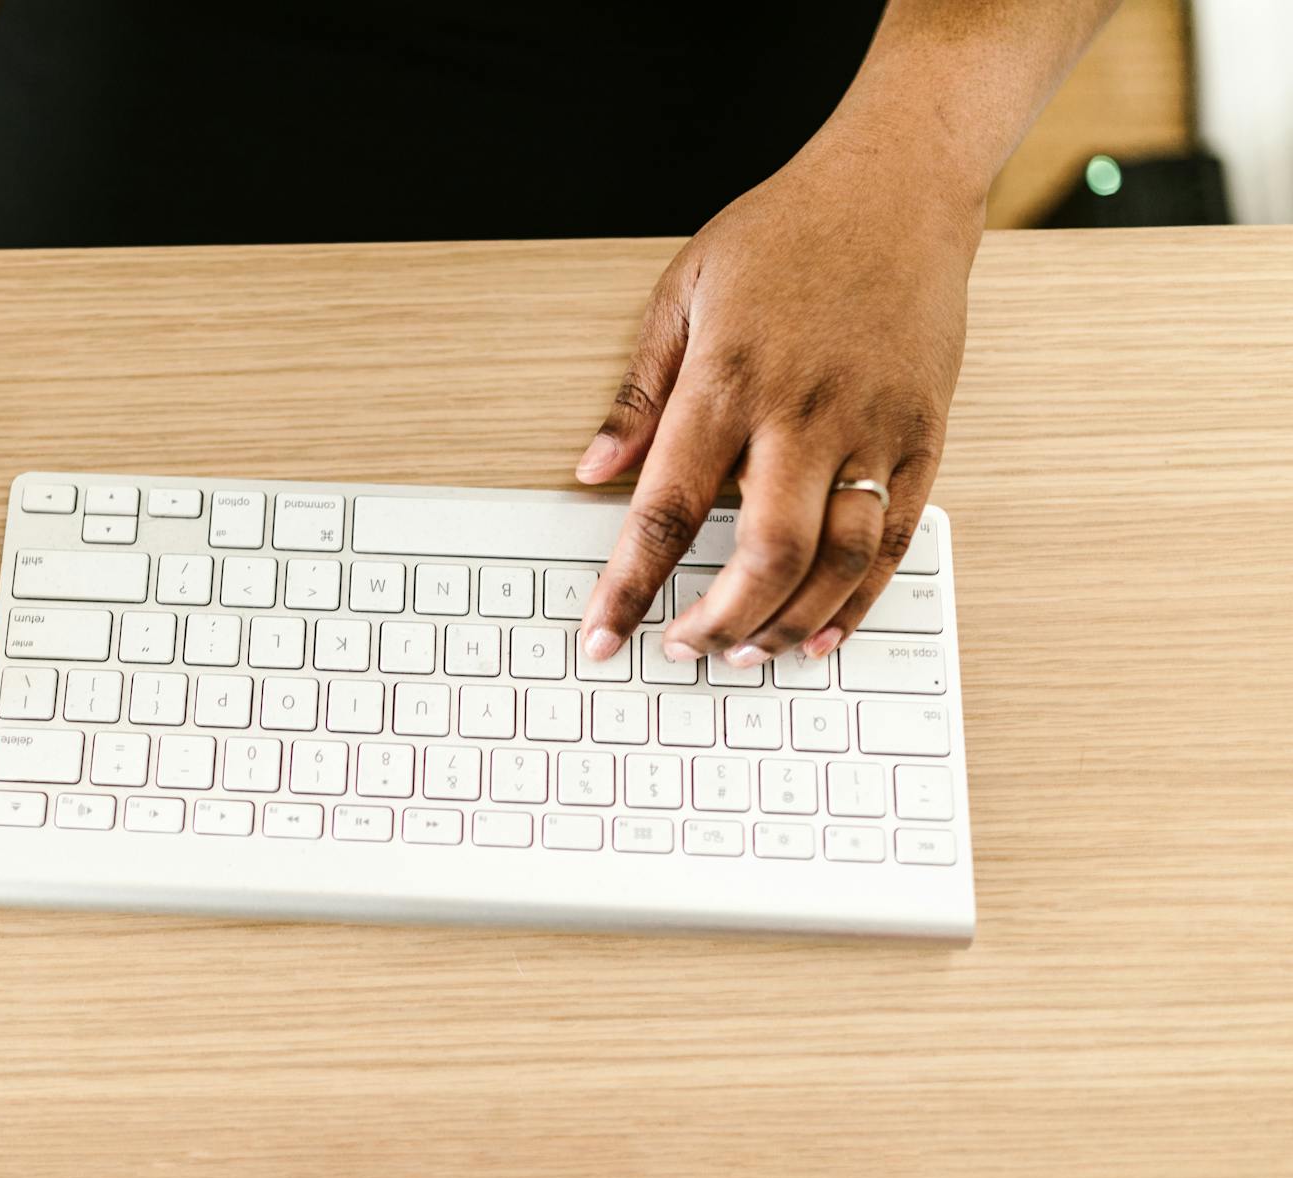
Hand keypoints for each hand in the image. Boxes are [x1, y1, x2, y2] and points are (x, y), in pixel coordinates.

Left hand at [576, 126, 982, 667]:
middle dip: (716, 622)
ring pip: (834, 561)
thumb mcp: (681, 294)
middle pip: (762, 554)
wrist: (898, 186)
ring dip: (784, 623)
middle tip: (683, 651)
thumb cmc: (783, 234)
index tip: (602, 636)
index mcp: (727, 379)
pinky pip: (892, 542)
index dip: (630, 587)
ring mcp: (871, 428)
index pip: (668, 510)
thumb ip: (639, 395)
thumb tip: (593, 470)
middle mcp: (802, 412)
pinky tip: (819, 633)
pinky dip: (855, 601)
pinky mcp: (923, 437)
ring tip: (743, 652)